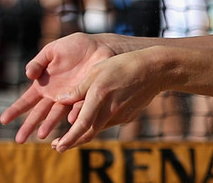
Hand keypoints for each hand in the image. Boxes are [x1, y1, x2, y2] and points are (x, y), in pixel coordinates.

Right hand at [0, 33, 115, 142]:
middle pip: (39, 113)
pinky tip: (70, 120)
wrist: (99, 46)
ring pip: (57, 115)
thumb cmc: (74, 47)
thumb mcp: (52, 51)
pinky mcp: (85, 97)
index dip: (15, 110)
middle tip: (19, 140)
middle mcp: (55, 95)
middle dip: (28, 126)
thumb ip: (38, 62)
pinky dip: (74, 114)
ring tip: (42, 135)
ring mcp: (70, 98)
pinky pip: (79, 107)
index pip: (26, 100)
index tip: (3, 120)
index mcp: (43, 85)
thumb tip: (28, 75)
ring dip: (49, 124)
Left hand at [51, 49, 165, 152]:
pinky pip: (109, 122)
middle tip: (58, 147)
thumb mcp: (97, 70)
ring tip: (73, 133)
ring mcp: (120, 115)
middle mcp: (110, 110)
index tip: (57, 146)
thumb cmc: (124, 65)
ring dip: (84, 133)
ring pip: (98, 128)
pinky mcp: (128, 117)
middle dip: (72, 142)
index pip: (81, 125)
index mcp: (99, 96)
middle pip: (88, 134)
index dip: (69, 138)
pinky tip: (95, 117)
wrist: (155, 70)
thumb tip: (60, 100)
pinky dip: (99, 124)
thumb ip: (79, 88)